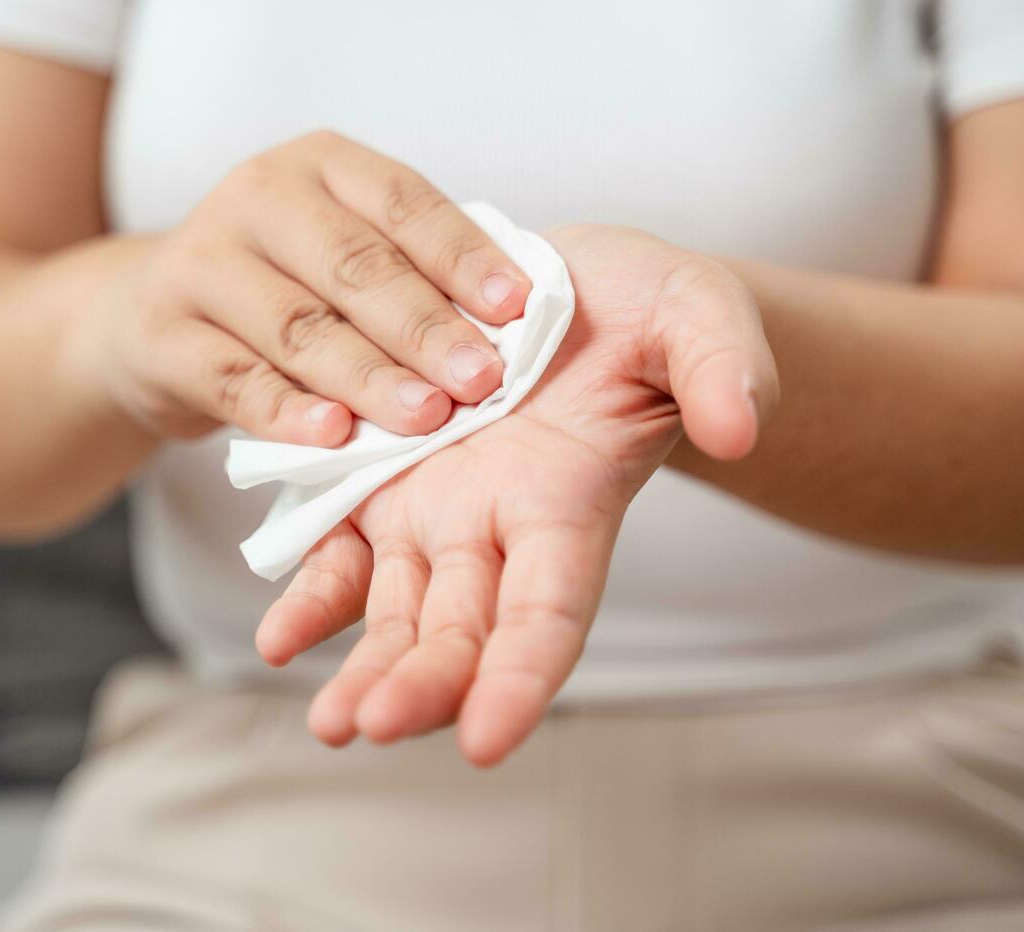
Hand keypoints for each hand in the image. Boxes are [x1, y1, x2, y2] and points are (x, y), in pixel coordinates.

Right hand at [72, 130, 532, 443]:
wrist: (150, 315)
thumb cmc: (286, 285)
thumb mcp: (343, 251)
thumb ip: (412, 270)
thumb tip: (514, 320)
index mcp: (322, 166)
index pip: (404, 204)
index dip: (464, 256)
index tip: (520, 308)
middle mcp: (258, 197)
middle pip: (355, 267)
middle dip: (426, 328)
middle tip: (483, 380)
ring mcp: (202, 262)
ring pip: (299, 327)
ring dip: (369, 377)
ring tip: (425, 418)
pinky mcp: (162, 335)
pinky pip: (234, 378)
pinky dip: (287, 410)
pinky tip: (333, 436)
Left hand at [254, 224, 778, 765]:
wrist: (572, 284)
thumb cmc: (647, 310)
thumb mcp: (699, 316)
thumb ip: (721, 368)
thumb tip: (744, 429)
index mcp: (569, 501)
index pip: (552, 612)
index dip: (522, 677)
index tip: (488, 739)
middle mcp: (497, 525)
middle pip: (462, 630)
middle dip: (423, 684)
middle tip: (376, 723)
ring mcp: (433, 509)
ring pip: (395, 610)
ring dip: (363, 668)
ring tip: (331, 723)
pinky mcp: (379, 479)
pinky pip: (339, 549)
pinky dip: (311, 595)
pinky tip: (279, 641)